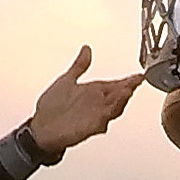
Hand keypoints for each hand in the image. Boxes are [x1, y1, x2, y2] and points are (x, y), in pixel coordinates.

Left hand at [24, 45, 143, 157]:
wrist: (40, 128)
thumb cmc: (51, 108)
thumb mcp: (66, 80)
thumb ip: (79, 66)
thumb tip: (86, 50)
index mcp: (92, 92)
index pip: (114, 84)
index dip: (127, 80)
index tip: (138, 75)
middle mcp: (96, 104)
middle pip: (118, 95)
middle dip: (128, 88)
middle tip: (137, 80)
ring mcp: (95, 115)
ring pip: (115, 107)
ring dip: (122, 99)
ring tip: (128, 89)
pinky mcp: (91, 126)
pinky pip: (104, 118)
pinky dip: (110, 112)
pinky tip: (115, 105)